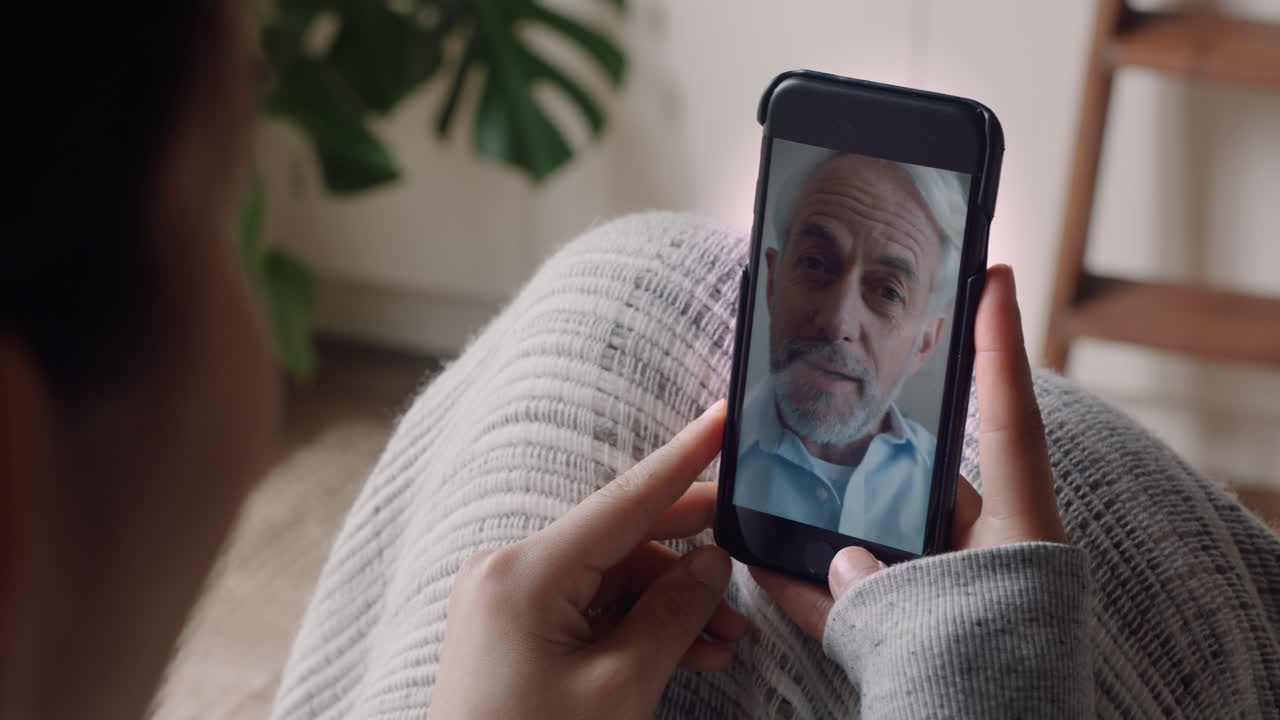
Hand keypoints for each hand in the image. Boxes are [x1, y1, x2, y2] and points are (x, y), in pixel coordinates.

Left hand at [428, 401, 747, 719]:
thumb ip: (673, 613)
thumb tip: (713, 561)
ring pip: (614, 580)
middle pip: (622, 541)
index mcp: (526, 572)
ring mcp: (510, 600)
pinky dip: (639, 627)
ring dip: (672, 606)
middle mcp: (511, 570)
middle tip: (752, 559)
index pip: (625, 501)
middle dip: (690, 560)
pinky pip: (592, 609)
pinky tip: (691, 653)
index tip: (723, 417)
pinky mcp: (517, 629)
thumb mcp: (620, 687)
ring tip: (729, 643)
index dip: (683, 460)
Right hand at [750, 264, 1067, 640]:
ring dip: (821, 526)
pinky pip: (847, 597)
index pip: (1008, 415)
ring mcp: (938, 587)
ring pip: (871, 539)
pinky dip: (806, 585)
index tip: (995, 272)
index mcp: (1016, 528)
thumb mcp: (945, 620)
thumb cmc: (991, 683)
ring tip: (765, 493)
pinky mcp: (901, 630)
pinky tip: (756, 565)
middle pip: (918, 480)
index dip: (1000, 342)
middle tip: (821, 407)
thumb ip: (885, 584)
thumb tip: (836, 562)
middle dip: (865, 458)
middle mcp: (980, 550)